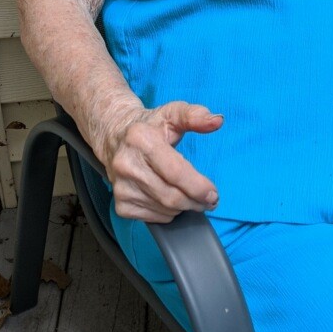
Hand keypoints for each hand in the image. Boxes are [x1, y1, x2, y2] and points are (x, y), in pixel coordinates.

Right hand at [102, 101, 222, 222]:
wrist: (115, 137)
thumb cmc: (150, 126)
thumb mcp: (172, 113)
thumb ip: (195, 116)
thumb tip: (218, 120)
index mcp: (140, 139)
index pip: (175, 172)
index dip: (198, 186)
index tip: (213, 194)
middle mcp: (126, 164)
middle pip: (171, 195)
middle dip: (195, 201)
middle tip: (209, 200)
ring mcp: (121, 187)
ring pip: (164, 210)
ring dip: (184, 207)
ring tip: (191, 197)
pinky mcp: (120, 204)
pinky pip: (154, 218)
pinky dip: (169, 213)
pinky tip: (170, 198)